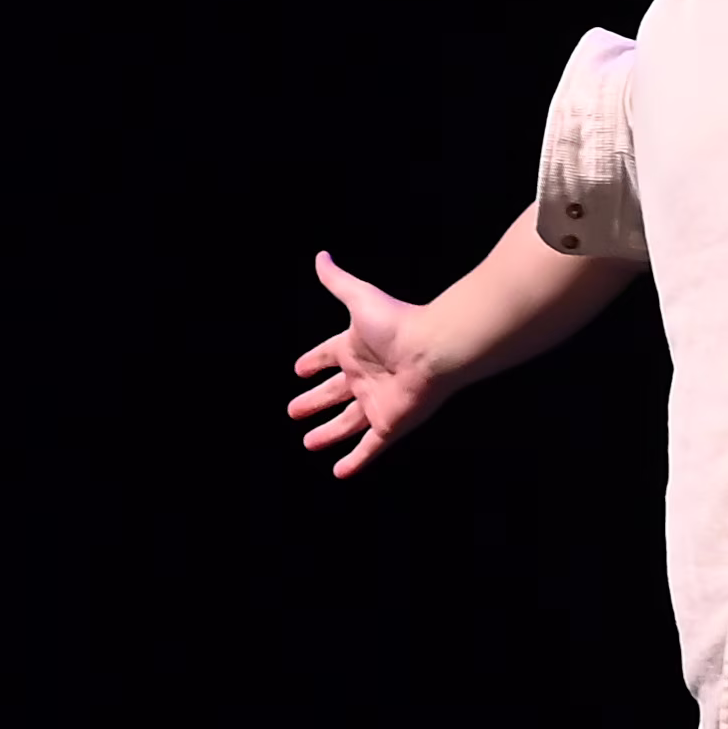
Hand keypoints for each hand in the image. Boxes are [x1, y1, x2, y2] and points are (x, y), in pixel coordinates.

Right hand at [287, 251, 448, 479]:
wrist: (434, 349)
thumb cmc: (398, 323)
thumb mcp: (359, 298)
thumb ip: (337, 281)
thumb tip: (320, 256)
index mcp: (355, 349)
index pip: (327, 357)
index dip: (313, 363)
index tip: (298, 370)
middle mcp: (365, 377)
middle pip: (333, 394)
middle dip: (314, 402)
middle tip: (293, 411)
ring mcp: (376, 403)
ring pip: (346, 424)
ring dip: (328, 434)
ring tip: (308, 443)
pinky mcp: (389, 425)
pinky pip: (369, 447)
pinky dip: (355, 461)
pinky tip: (339, 473)